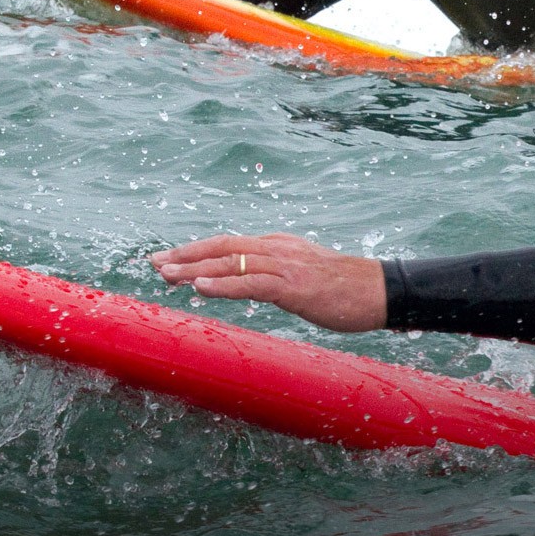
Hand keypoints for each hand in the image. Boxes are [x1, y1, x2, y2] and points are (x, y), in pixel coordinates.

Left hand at [151, 233, 385, 331]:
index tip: (169, 259)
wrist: (379, 291)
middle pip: (222, 247)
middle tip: (154, 264)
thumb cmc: (345, 290)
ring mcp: (285, 266)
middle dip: (185, 255)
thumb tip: (252, 284)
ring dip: (195, 268)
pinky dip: (224, 284)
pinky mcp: (293, 286)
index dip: (196, 251)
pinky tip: (201, 287)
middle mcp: (277, 249)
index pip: (229, 244)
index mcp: (278, 246)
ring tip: (166, 274)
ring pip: (231, 262)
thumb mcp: (304, 277)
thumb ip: (277, 276)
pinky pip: (251, 283)